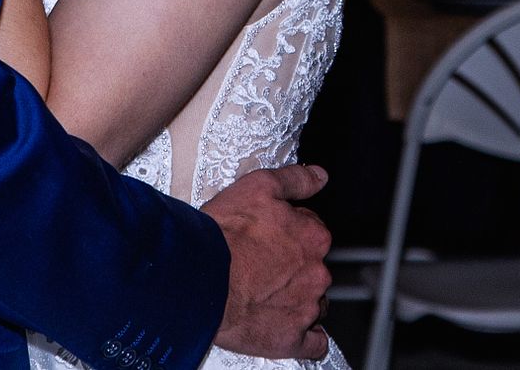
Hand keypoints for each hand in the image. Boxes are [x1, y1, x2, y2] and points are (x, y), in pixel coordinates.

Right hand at [202, 164, 331, 359]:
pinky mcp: (292, 340)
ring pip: (314, 302)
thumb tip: (319, 176)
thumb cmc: (225, 233)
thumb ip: (295, 180)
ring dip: (297, 297)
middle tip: (262, 262)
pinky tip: (284, 324)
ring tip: (264, 291)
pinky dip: (303, 335)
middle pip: (314, 267)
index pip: (313, 231)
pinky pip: (313, 343)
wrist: (199, 277)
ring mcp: (306, 308)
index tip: (270, 235)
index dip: (290, 230)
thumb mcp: (258, 186)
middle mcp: (316, 272)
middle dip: (294, 265)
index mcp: (313, 236)